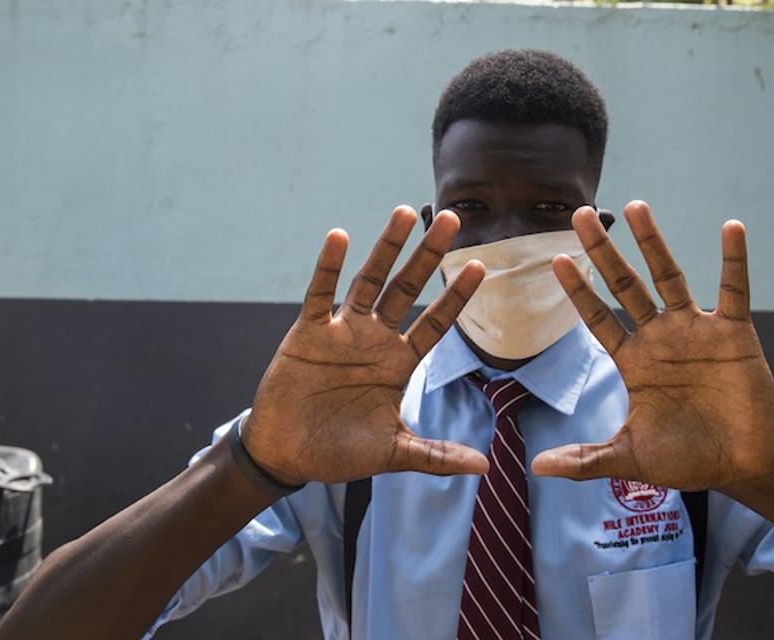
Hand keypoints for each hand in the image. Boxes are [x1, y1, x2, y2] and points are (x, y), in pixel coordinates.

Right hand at [243, 206, 488, 485]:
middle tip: (450, 219)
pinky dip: (328, 267)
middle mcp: (374, 340)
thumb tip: (485, 467)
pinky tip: (340, 237)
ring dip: (385, 248)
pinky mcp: (307, 333)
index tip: (482, 267)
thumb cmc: (340, 453)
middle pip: (407, 289)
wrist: (288, 455)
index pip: (436, 324)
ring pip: (368, 282)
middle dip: (428, 256)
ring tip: (404, 213)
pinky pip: (320, 295)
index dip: (457, 297)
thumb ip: (435, 455)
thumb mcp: (393, 454)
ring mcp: (341, 333)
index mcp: (398, 364)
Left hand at [532, 202, 773, 491]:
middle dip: (603, 251)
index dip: (579, 291)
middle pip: (625, 285)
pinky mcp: (734, 333)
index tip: (555, 260)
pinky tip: (730, 227)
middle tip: (580, 215)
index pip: (597, 318)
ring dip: (653, 243)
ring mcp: (696, 331)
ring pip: (670, 277)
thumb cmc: (687, 459)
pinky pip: (734, 289)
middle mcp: (659, 337)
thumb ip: (586, 458)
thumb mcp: (630, 458)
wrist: (742, 466)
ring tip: (634, 207)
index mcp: (633, 361)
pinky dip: (734, 260)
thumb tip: (536, 469)